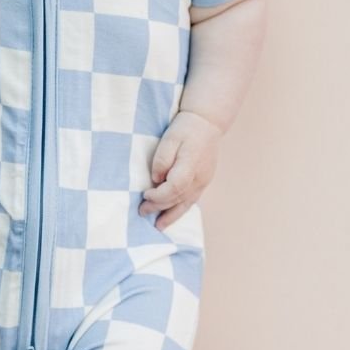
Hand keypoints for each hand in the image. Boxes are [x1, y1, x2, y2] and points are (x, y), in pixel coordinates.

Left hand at [138, 110, 221, 230]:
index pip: (174, 188)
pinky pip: (191, 200)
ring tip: (158, 227)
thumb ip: (162, 160)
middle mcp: (199, 178)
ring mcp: (204, 181)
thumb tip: (156, 180)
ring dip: (171, 216)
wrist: (208, 123)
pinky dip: (181, 210)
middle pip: (178, 199)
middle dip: (159, 207)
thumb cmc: (186, 129)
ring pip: (186, 203)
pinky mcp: (204, 182)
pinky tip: (172, 216)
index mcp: (190, 166)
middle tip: (142, 211)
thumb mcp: (169, 139)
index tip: (145, 194)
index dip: (158, 195)